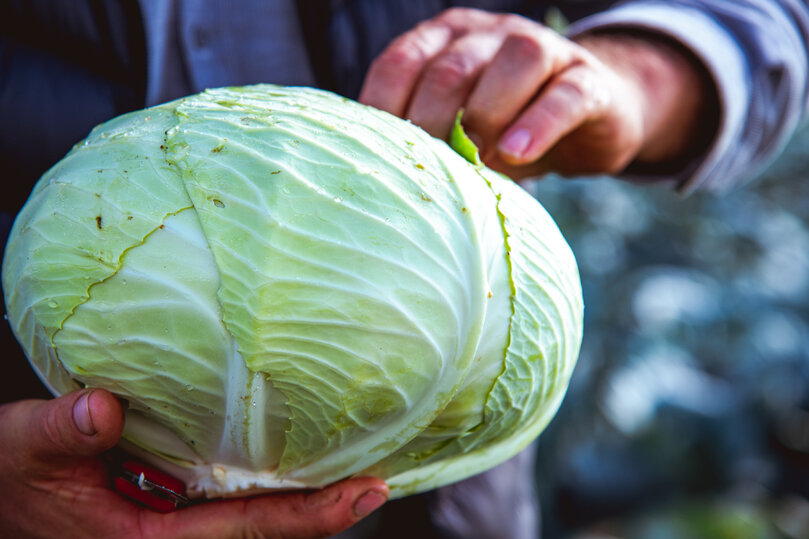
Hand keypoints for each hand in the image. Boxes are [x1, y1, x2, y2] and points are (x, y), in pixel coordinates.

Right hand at [0, 389, 387, 538]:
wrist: (0, 489)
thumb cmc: (13, 474)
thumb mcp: (25, 448)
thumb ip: (62, 431)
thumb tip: (103, 410)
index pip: (243, 529)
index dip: (306, 517)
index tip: (361, 495)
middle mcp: (172, 535)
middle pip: (263, 530)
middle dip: (322, 513)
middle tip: (379, 484)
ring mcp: (176, 519)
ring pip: (253, 517)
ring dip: (303, 499)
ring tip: (358, 474)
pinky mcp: (173, 499)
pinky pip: (233, 497)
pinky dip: (273, 483)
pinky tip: (300, 460)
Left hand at [360, 8, 715, 178]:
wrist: (592, 118)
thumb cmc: (508, 129)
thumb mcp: (460, 130)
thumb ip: (427, 137)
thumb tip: (380, 177)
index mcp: (446, 41)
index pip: (401, 62)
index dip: (384, 108)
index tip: (378, 156)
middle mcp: (491, 35)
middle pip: (452, 68)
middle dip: (433, 121)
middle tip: (429, 168)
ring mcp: (544, 49)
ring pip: (515, 62)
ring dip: (487, 114)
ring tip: (476, 160)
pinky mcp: (588, 80)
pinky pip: (565, 94)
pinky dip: (539, 124)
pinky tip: (517, 155)